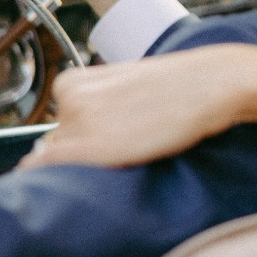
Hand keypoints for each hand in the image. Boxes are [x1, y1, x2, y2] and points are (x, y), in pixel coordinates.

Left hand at [24, 45, 256, 168]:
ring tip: (135, 141)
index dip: (90, 137)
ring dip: (95, 161)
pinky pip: (65, 172)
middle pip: (60, 145)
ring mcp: (77, 121)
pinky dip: (87, 174)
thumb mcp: (119, 92)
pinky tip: (125, 154)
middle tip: (131, 135)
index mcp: (69, 83)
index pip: (59, 129)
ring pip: (68, 162)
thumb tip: (47, 155)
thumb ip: (89, 113)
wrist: (208, 84)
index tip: (120, 128)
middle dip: (87, 150)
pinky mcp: (92, 145)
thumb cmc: (173, 90)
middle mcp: (66, 100)